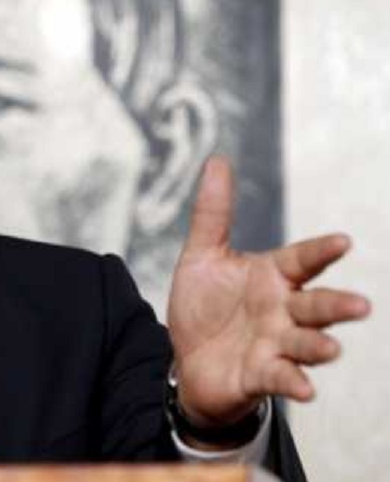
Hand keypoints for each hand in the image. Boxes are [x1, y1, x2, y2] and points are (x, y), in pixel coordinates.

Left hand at [167, 156, 369, 429]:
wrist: (187, 357)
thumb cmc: (204, 305)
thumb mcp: (203, 256)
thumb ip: (212, 213)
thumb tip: (217, 160)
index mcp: (272, 277)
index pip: (302, 260)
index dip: (321, 252)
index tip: (343, 241)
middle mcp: (282, 310)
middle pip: (315, 305)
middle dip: (337, 306)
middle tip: (361, 306)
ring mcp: (275, 345)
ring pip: (305, 343)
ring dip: (319, 346)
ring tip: (330, 348)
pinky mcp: (260, 375)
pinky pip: (281, 378)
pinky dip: (294, 383)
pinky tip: (305, 389)